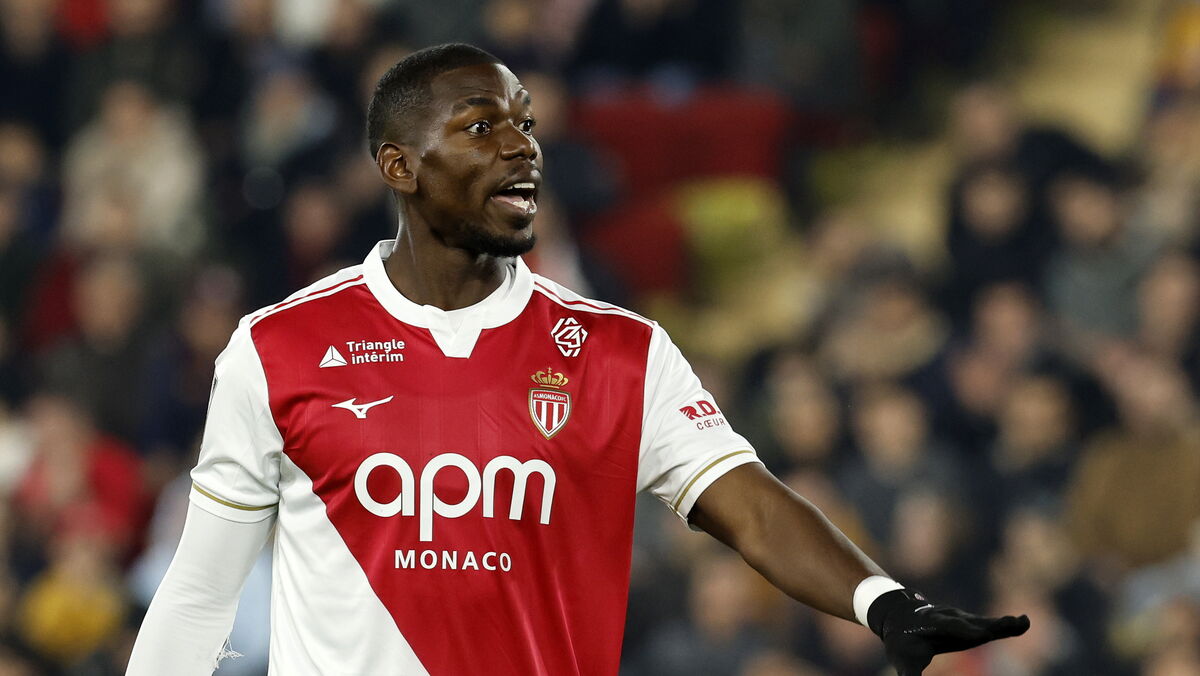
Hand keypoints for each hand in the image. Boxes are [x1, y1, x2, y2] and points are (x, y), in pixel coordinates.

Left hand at [867, 589, 1029, 675]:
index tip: (981, 634)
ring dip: (1004, 625)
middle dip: (992, 624)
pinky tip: (1024, 623)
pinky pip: (992, 626)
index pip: (951, 626)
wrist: (902, 618)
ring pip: (986, 623)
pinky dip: (1007, 626)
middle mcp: (952, 618)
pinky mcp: (973, 625)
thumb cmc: (903, 643)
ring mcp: (964, 620)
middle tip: (1013, 622)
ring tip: (1024, 623)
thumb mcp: (903, 660)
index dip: (965, 630)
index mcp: (934, 624)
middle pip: (975, 622)